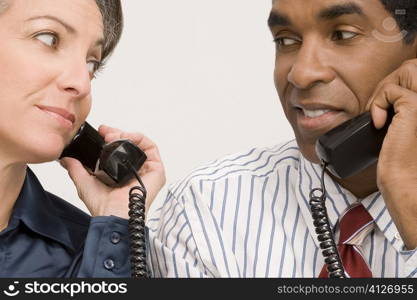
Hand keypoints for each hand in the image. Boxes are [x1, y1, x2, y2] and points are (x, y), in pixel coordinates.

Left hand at [60, 125, 165, 218]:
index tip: (101, 132)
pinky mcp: (157, 171)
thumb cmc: (103, 206)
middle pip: (131, 145)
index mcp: (123, 174)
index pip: (120, 150)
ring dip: (127, 134)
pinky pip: (152, 148)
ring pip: (141, 144)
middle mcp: (137, 171)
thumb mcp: (85, 182)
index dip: (112, 138)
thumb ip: (76, 169)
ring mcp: (147, 171)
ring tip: (114, 136)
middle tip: (106, 132)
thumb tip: (66, 159)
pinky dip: (139, 138)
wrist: (113, 215)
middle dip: (118, 133)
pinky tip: (127, 138)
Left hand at [367, 59, 416, 248]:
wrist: (403, 177)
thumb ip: (402, 101)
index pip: (416, 72)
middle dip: (390, 82)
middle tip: (379, 108)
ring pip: (406, 70)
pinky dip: (378, 103)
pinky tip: (379, 123)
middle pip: (413, 67)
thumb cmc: (402, 153)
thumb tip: (390, 86)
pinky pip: (391, 89)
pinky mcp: (416, 106)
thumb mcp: (404, 120)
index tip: (384, 106)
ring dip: (385, 89)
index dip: (396, 83)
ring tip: (380, 114)